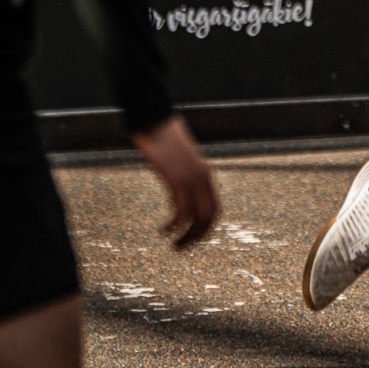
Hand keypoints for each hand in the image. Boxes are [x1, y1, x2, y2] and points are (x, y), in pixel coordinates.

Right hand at [132, 114, 219, 249]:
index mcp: (205, 174)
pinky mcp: (175, 178)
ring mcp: (190, 178)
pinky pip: (180, 210)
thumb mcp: (179, 159)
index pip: (215, 209)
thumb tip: (179, 186)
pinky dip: (173, 225)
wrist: (154, 119)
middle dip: (196, 237)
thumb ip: (184, 174)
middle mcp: (202, 178)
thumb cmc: (163, 137)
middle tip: (181, 248)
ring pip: (196, 218)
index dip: (206, 229)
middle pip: (209, 218)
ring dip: (185, 236)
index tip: (192, 239)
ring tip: (173, 245)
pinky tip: (163, 230)